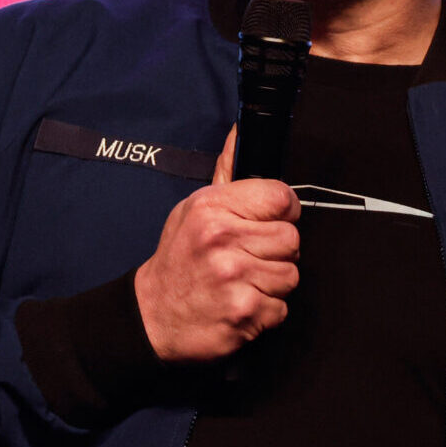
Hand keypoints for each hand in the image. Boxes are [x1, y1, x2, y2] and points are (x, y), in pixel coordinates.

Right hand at [131, 129, 300, 361]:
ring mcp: (234, 277)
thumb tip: (240, 132)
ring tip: (242, 281)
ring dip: (271, 283)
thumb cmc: (179, 258)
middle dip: (276, 251)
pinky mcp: (244, 312)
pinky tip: (240, 302)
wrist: (154, 314)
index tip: (269, 221)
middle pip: (292, 239)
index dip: (282, 211)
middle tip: (249, 257)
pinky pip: (281, 307)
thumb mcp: (193, 208)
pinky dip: (265, 310)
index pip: (281, 197)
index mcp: (212, 208)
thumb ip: (225, 173)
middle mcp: (223, 239)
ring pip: (291, 275)